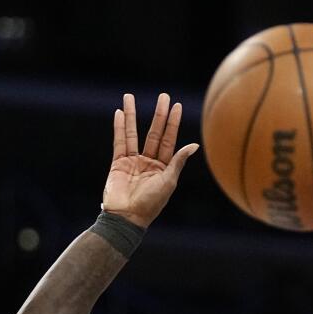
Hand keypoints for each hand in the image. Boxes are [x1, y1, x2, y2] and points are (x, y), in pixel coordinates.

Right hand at [102, 93, 199, 227]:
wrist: (127, 217)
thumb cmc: (151, 203)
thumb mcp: (168, 181)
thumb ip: (178, 161)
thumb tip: (194, 145)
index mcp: (164, 167)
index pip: (169, 140)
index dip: (173, 123)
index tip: (177, 106)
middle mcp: (149, 162)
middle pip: (154, 133)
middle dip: (159, 115)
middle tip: (163, 96)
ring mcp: (133, 162)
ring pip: (134, 133)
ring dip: (132, 115)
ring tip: (129, 96)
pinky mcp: (118, 164)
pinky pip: (119, 142)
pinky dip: (119, 128)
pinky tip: (119, 113)